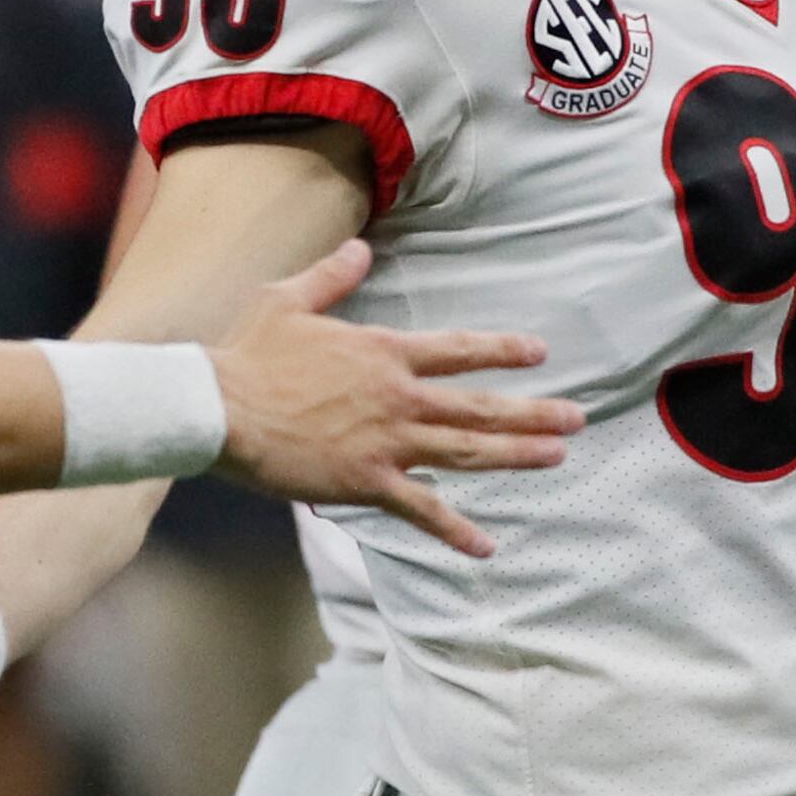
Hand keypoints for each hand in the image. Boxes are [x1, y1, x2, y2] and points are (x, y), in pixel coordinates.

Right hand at [206, 240, 581, 558]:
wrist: (218, 407)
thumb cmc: (248, 354)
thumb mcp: (288, 299)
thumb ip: (332, 275)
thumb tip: (359, 248)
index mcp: (383, 353)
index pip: (458, 350)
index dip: (501, 351)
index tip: (538, 353)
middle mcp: (398, 397)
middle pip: (479, 407)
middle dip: (533, 412)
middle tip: (576, 418)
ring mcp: (387, 443)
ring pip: (467, 452)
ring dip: (517, 455)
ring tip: (556, 456)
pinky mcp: (366, 483)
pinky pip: (422, 510)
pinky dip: (456, 530)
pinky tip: (487, 546)